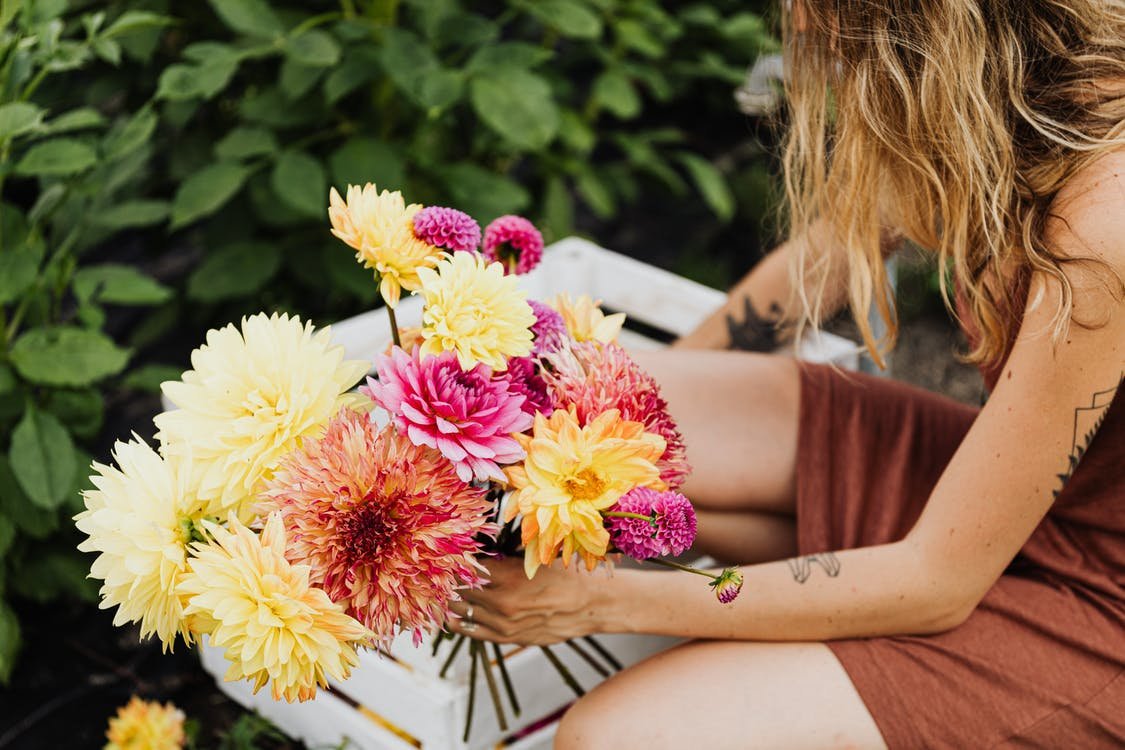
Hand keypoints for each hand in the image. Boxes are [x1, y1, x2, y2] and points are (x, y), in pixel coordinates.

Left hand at [446, 557, 607, 644]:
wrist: (587, 605)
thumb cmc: (562, 575)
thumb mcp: (534, 557)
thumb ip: (505, 555)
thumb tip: (477, 548)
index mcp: (508, 576)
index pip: (467, 568)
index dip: (455, 560)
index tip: (446, 555)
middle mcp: (502, 602)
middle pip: (459, 590)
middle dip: (448, 580)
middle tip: (439, 571)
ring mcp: (503, 623)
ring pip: (461, 611)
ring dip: (450, 600)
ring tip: (442, 591)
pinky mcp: (507, 638)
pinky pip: (472, 631)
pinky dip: (458, 622)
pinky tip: (450, 614)